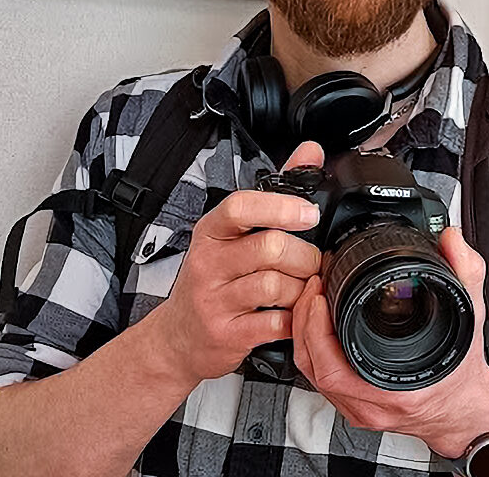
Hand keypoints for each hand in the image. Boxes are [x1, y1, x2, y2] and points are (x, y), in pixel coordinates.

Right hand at [152, 142, 324, 385]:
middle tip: (311, 262)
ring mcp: (215, 299)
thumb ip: (275, 192)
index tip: (309, 213)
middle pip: (270, 248)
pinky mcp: (227, 334)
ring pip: (276, 285)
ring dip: (302, 288)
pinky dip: (295, 318)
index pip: (241, 206)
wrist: (177, 336)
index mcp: (212, 230)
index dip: (281, 207)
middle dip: (304, 256)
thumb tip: (311, 152)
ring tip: (301, 288)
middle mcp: (209, 262)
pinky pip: (275, 323)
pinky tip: (291, 313)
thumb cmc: (212, 276)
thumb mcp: (233, 231)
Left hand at [291, 223, 488, 458]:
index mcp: (396, 388)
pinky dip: (312, 349)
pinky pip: (321, 380)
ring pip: (312, 376)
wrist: (466, 408)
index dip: (316, 331)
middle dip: (303, 324)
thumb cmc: (463, 371)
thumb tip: (452, 239)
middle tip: (311, 288)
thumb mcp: (471, 314)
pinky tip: (316, 325)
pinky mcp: (355, 406)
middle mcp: (373, 404)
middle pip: (314, 370)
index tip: (318, 296)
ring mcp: (361, 408)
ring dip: (304, 336)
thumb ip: (465, 271)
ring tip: (310, 300)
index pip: (334, 369)